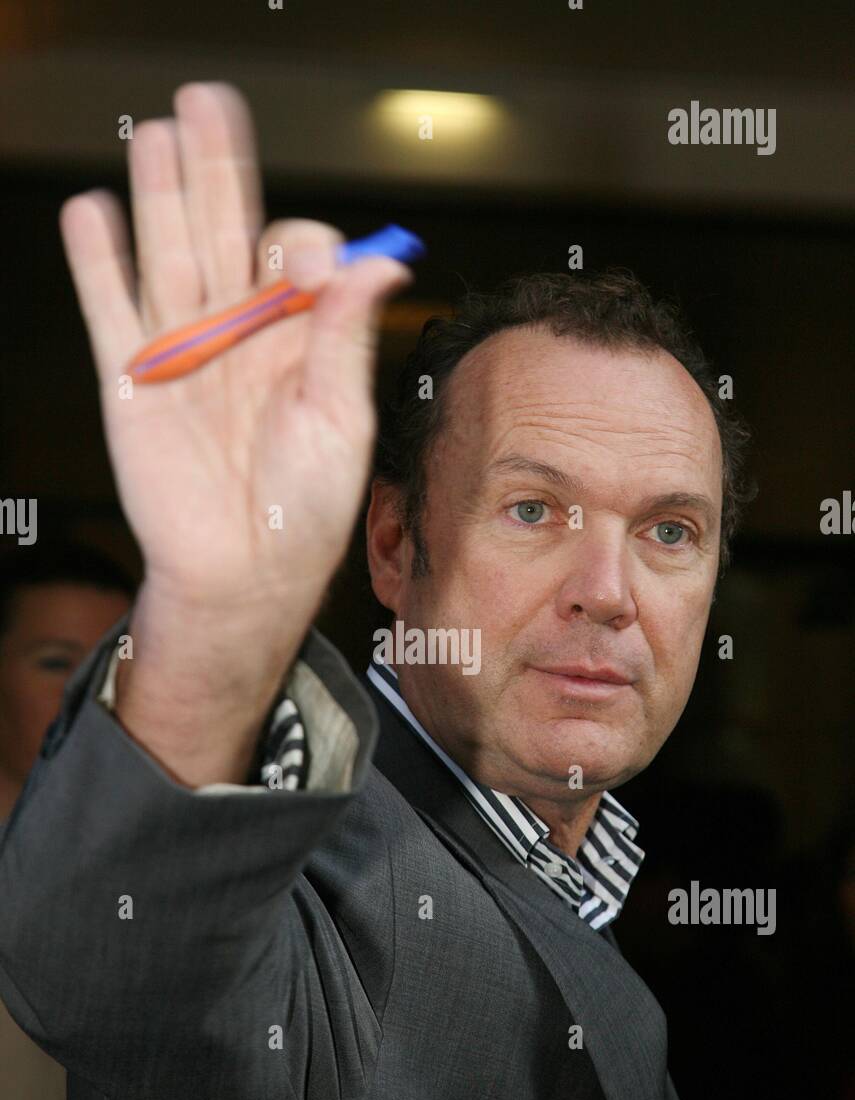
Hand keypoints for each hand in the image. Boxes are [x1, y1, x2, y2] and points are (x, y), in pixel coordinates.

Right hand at [60, 82, 411, 617]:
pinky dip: (97, 261)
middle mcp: (239, 334)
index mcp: (298, 340)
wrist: (245, 572)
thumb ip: (345, 337)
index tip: (303, 267)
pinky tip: (94, 211)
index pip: (294, 257)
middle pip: (223, 231)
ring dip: (159, 194)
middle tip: (205, 102)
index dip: (299, 244)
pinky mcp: (131, 379)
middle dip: (216, 169)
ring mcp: (183, 351)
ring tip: (155, 135)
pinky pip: (109, 307)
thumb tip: (375, 264)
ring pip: (166, 253)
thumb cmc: (305, 508)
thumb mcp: (342, 420)